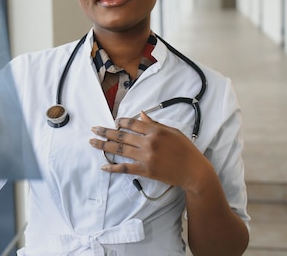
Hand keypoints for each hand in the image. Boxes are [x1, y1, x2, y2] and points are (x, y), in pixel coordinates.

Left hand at [89, 111, 208, 189]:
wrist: (194, 171)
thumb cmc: (186, 150)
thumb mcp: (172, 131)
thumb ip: (155, 123)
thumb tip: (140, 114)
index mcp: (155, 131)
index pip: (132, 123)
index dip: (121, 121)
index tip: (114, 121)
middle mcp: (148, 143)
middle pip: (122, 136)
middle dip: (105, 132)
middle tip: (94, 129)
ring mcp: (146, 157)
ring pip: (120, 150)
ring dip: (104, 146)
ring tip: (92, 142)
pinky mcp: (145, 171)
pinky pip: (125, 168)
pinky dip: (113, 167)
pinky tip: (104, 166)